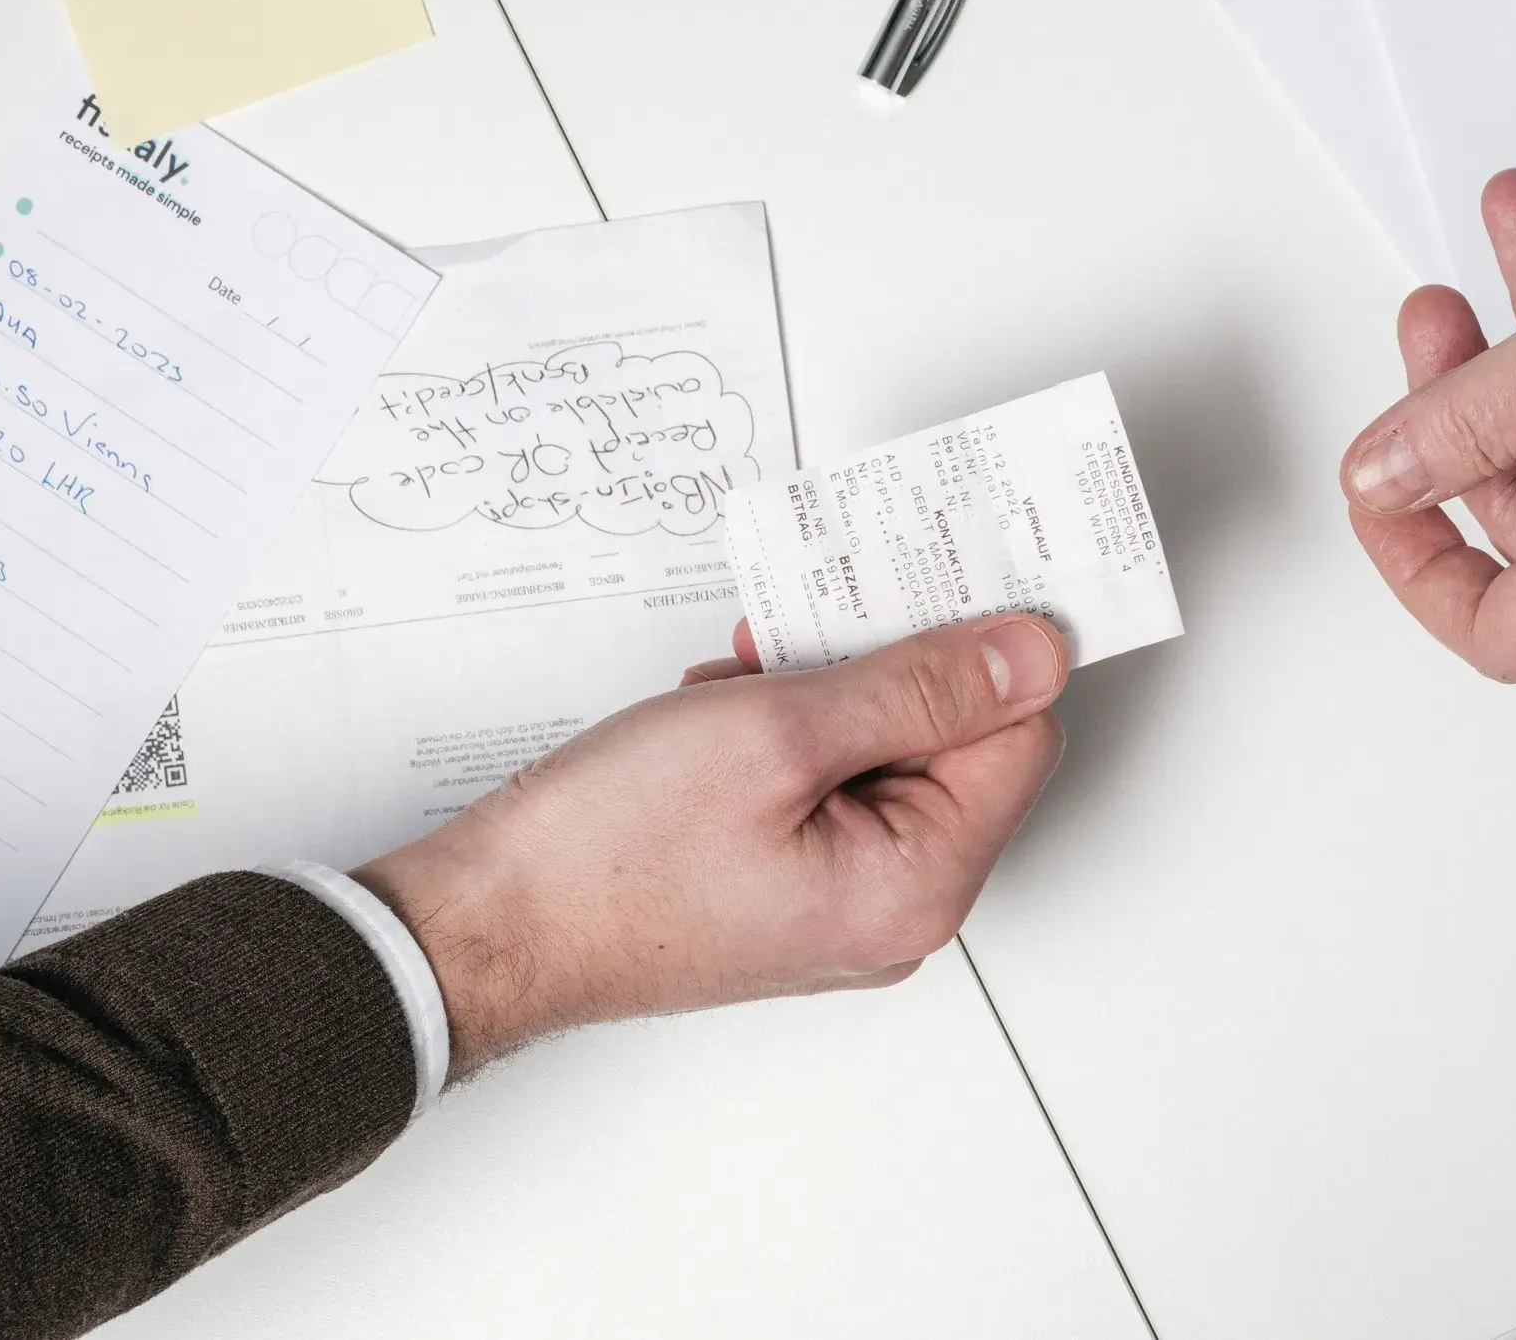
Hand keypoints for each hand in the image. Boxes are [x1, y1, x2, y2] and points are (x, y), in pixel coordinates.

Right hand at [356, 614, 1067, 1074]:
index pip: (1018, 734)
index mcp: (919, 885)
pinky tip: (711, 723)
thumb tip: (1032, 653)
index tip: (926, 587)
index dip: (978, 651)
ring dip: (811, 694)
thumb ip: (921, 685)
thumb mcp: (780, 733)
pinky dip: (776, 733)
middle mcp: (895, 908)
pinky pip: (823, 781)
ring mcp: (840, 900)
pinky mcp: (788, 884)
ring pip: (877, 748)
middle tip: (790, 642)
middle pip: (951, 739)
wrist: (484, 928)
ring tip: (730, 693)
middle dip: (872, 671)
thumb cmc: (608, 855)